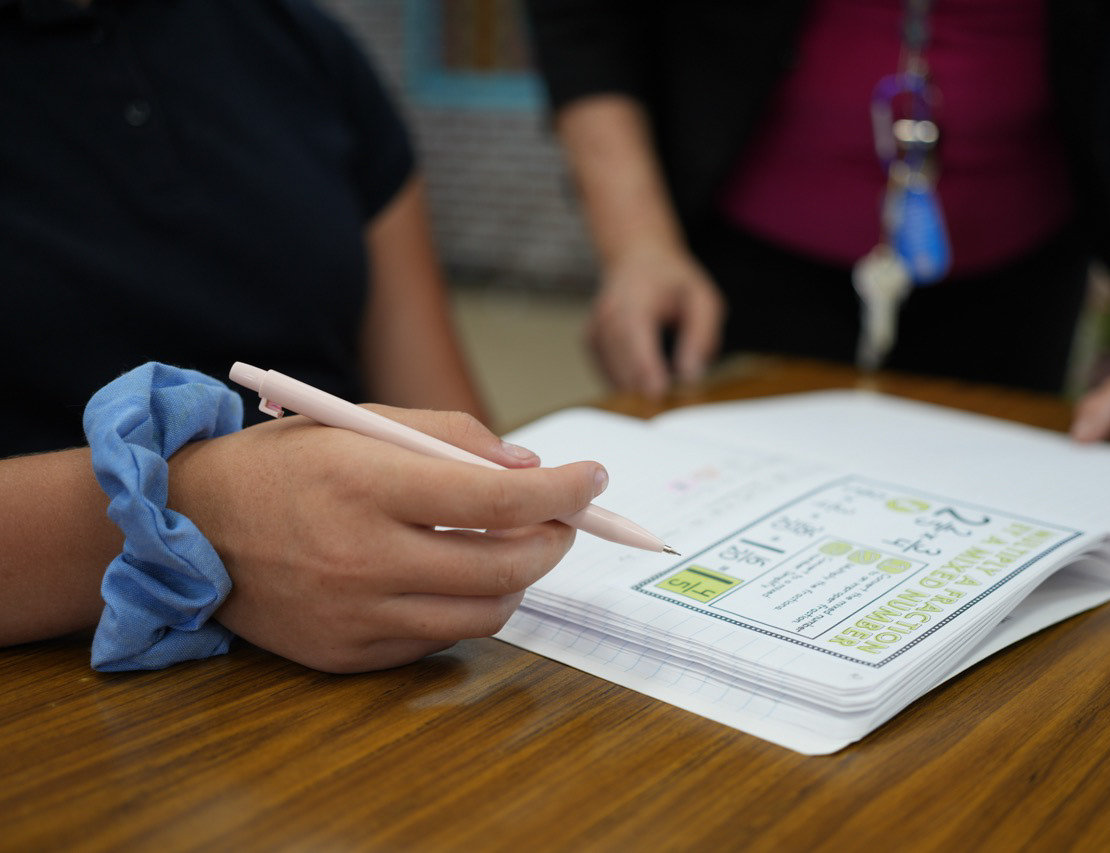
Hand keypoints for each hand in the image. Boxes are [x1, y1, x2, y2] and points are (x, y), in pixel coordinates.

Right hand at [167, 407, 605, 671]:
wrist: (190, 527)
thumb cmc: (287, 463)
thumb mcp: (362, 422)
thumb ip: (451, 435)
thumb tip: (530, 466)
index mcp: (367, 484)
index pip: (495, 498)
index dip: (560, 491)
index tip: (594, 479)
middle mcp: (362, 556)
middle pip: (502, 565)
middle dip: (554, 539)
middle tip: (563, 518)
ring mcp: (354, 615)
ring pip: (482, 613)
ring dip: (519, 579)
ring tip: (515, 548)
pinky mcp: (346, 655)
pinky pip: (437, 640)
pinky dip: (464, 608)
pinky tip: (456, 577)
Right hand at [587, 244, 724, 397]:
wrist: (636, 256)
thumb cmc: (671, 279)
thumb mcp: (702, 299)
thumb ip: (701, 336)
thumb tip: (691, 375)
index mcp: (633, 305)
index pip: (638, 352)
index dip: (651, 381)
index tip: (665, 402)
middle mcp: (606, 319)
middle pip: (623, 371)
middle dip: (649, 393)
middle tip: (675, 406)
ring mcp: (594, 332)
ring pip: (614, 379)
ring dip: (640, 390)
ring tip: (666, 391)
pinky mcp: (591, 344)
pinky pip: (609, 376)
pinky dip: (629, 383)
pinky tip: (648, 377)